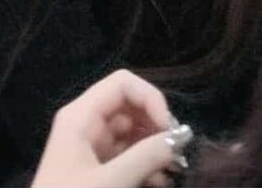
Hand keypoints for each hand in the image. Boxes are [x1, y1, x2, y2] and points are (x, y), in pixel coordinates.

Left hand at [32, 71, 184, 187]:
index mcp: (80, 116)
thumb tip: (180, 137)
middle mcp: (85, 124)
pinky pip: (125, 156)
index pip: (122, 84)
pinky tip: (160, 183)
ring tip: (174, 171)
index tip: (170, 130)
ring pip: (130, 133)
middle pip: (128, 107)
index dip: (150, 99)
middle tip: (178, 153)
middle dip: (156, 127)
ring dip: (154, 149)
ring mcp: (90, 148)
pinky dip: (145, 166)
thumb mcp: (110, 182)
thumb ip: (145, 158)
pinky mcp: (95, 170)